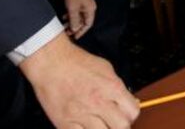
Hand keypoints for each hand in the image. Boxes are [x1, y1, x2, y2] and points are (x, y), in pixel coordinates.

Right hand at [20, 34, 138, 127]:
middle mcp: (98, 102)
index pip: (133, 112)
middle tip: (114, 121)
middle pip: (121, 127)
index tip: (126, 113)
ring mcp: (81, 115)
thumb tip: (128, 101)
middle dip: (120, 125)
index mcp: (112, 88)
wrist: (51, 63)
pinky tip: (84, 126)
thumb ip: (118, 87)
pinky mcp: (64, 123)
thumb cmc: (77, 63)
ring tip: (99, 123)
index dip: (131, 114)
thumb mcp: (106, 69)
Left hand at [64, 0, 95, 39]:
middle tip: (67, 32)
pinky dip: (71, 16)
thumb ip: (74, 20)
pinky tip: (65, 17)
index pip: (88, 25)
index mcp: (90, 10)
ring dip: (72, 22)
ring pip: (78, 17)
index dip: (81, 31)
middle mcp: (89, 8)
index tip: (75, 37)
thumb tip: (75, 29)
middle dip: (75, 27)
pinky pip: (76, 12)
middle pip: (83, 21)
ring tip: (64, 26)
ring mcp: (84, 5)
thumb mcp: (73, 8)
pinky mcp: (80, 2)